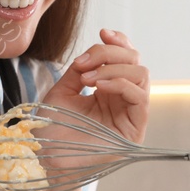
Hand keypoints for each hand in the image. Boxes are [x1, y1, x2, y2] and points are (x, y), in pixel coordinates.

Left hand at [40, 28, 149, 143]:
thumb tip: (91, 52)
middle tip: (83, 63)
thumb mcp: (62, 92)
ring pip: (141, 74)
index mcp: (108, 89)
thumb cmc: (53, 129)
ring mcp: (131, 113)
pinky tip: (99, 87)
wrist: (47, 158)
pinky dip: (120, 83)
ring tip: (88, 79)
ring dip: (113, 69)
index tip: (102, 32)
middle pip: (134, 60)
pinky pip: (140, 96)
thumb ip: (79, 70)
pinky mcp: (135, 128)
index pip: (125, 57)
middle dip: (109, 53)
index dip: (118, 41)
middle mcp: (123, 98)